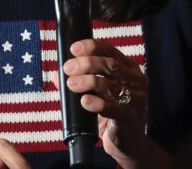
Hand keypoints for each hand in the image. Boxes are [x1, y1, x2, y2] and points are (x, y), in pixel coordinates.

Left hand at [63, 39, 171, 168]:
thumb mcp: (98, 95)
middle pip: (111, 65)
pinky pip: (112, 108)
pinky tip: (85, 101)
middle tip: (68, 68)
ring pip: (110, 85)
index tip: (74, 49)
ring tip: (71, 84)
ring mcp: (134, 100)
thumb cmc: (113, 115)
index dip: (92, 47)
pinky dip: (97, 103)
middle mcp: (136, 82)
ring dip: (88, 82)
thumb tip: (56, 75)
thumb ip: (79, 82)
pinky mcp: (128, 119)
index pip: (110, 51)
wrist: (130, 145)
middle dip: (87, 64)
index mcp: (129, 70)